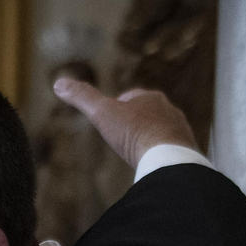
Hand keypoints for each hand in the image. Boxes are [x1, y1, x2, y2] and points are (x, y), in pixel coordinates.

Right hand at [52, 79, 198, 167]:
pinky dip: (161, 153)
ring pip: (161, 130)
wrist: (167, 158)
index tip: (110, 117)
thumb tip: (58, 83)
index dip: (118, 107)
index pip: (131, 97)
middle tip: (123, 136)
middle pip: (148, 113)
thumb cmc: (134, 133)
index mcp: (150, 97)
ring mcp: (180, 129)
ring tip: (138, 152)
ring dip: (150, 138)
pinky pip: (171, 148)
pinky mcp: (187, 149)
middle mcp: (168, 110)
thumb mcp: (102, 113)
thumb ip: (82, 98)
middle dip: (136, 122)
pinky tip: (153, 163)